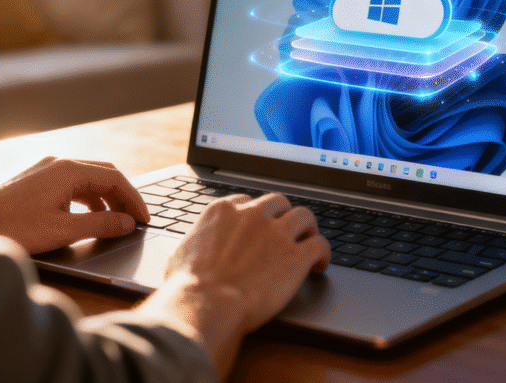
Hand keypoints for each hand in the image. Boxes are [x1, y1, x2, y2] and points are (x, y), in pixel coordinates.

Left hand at [0, 157, 149, 253]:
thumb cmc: (11, 228)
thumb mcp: (63, 230)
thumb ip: (100, 225)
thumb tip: (127, 223)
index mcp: (67, 170)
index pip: (114, 177)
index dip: (134, 199)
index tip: (145, 219)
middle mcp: (57, 164)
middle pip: (103, 175)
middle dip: (122, 197)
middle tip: (136, 220)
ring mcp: (44, 171)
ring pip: (86, 181)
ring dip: (105, 200)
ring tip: (116, 222)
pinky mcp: (34, 182)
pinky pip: (71, 186)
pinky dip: (87, 201)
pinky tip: (88, 218)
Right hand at [135, 193, 329, 378]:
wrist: (205, 304)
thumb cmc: (188, 286)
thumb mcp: (182, 252)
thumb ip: (197, 242)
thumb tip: (194, 249)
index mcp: (223, 211)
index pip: (247, 201)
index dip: (256, 214)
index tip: (259, 226)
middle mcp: (252, 215)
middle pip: (279, 202)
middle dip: (284, 216)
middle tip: (286, 232)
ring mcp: (276, 233)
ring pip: (305, 216)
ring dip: (308, 229)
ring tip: (308, 243)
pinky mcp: (296, 256)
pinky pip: (320, 244)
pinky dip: (323, 253)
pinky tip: (319, 265)